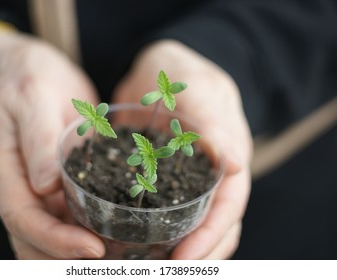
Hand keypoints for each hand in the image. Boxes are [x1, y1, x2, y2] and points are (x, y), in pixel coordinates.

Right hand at [0, 31, 104, 258]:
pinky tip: (108, 238)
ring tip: (113, 259)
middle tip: (110, 263)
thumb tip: (44, 185)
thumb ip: (39, 139)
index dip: (54, 240)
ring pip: (46, 236)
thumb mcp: (35, 99)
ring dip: (72, 255)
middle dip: (65, 258)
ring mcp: (33, 188)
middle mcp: (16, 186)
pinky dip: (81, 234)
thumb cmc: (31, 81)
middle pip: (31, 239)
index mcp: (4, 168)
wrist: (33, 74)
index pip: (22, 217)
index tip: (92, 248)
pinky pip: (64, 218)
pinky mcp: (53, 185)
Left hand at [112, 40, 252, 258]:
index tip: (182, 260)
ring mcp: (183, 182)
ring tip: (141, 265)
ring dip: (171, 250)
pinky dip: (149, 230)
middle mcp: (208, 178)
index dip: (209, 238)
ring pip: (188, 226)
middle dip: (193, 255)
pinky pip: (158, 211)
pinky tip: (126, 241)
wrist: (156, 67)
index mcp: (227, 162)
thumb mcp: (200, 89)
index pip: (228, 210)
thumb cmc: (184, 72)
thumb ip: (216, 123)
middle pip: (212, 228)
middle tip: (158, 271)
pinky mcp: (158, 179)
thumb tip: (234, 163)